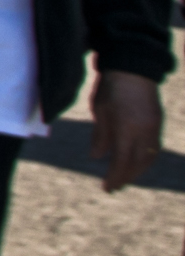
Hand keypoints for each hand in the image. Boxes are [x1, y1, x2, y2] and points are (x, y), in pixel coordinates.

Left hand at [95, 72, 163, 193]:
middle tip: (114, 187)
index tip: (107, 188)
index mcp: (127, 128)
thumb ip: (100, 135)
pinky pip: (153, 147)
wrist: (133, 67)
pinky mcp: (158, 122)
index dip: (115, 177)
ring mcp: (154, 127)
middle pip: (137, 163)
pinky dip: (144, 158)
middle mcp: (144, 131)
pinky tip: (135, 162)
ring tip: (124, 177)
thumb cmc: (110, 87)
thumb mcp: (100, 110)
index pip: (122, 161)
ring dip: (137, 170)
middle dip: (126, 177)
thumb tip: (96, 157)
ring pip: (149, 157)